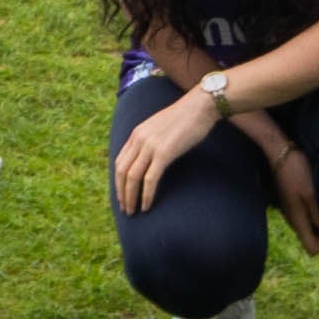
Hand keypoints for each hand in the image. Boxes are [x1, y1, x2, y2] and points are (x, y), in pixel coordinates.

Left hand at [110, 89, 219, 215]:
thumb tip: (149, 159)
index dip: (118, 182)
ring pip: (133, 177)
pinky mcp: (164, 153)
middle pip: (122, 172)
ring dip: (131, 197)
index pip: (120, 162)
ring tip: (133, 212)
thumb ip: (151, 141)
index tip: (122, 195)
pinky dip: (146, 195)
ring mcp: (150, 146)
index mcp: (136, 133)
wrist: (200, 106)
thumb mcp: (160, 128)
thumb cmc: (185, 118)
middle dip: (121, 193)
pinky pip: (150, 179)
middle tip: (125, 210)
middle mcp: (139, 139)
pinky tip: (146, 206)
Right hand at [258, 137, 318, 258]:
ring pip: (310, 226)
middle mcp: (293, 220)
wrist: (280, 152)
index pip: (312, 249)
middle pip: (312, 239)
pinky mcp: (292, 201)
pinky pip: (307, 215)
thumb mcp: (311, 194)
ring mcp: (292, 210)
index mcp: (297, 220)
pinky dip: (317, 212)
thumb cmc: (296, 171)